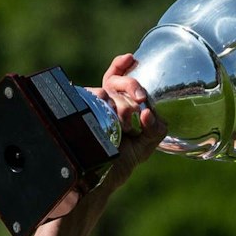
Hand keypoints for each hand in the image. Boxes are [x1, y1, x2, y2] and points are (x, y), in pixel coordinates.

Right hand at [92, 54, 163, 189]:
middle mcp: (102, 102)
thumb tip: (148, 112)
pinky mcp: (79, 108)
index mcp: (117, 105)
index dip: (121, 65)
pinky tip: (114, 119)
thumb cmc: (120, 162)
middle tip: (141, 99)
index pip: (116, 77)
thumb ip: (156, 127)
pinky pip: (95, 95)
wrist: (99, 178)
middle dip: (132, 85)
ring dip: (123, 108)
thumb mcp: (145, 145)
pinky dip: (108, 105)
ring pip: (108, 90)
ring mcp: (89, 105)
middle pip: (116, 80)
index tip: (132, 58)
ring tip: (126, 129)